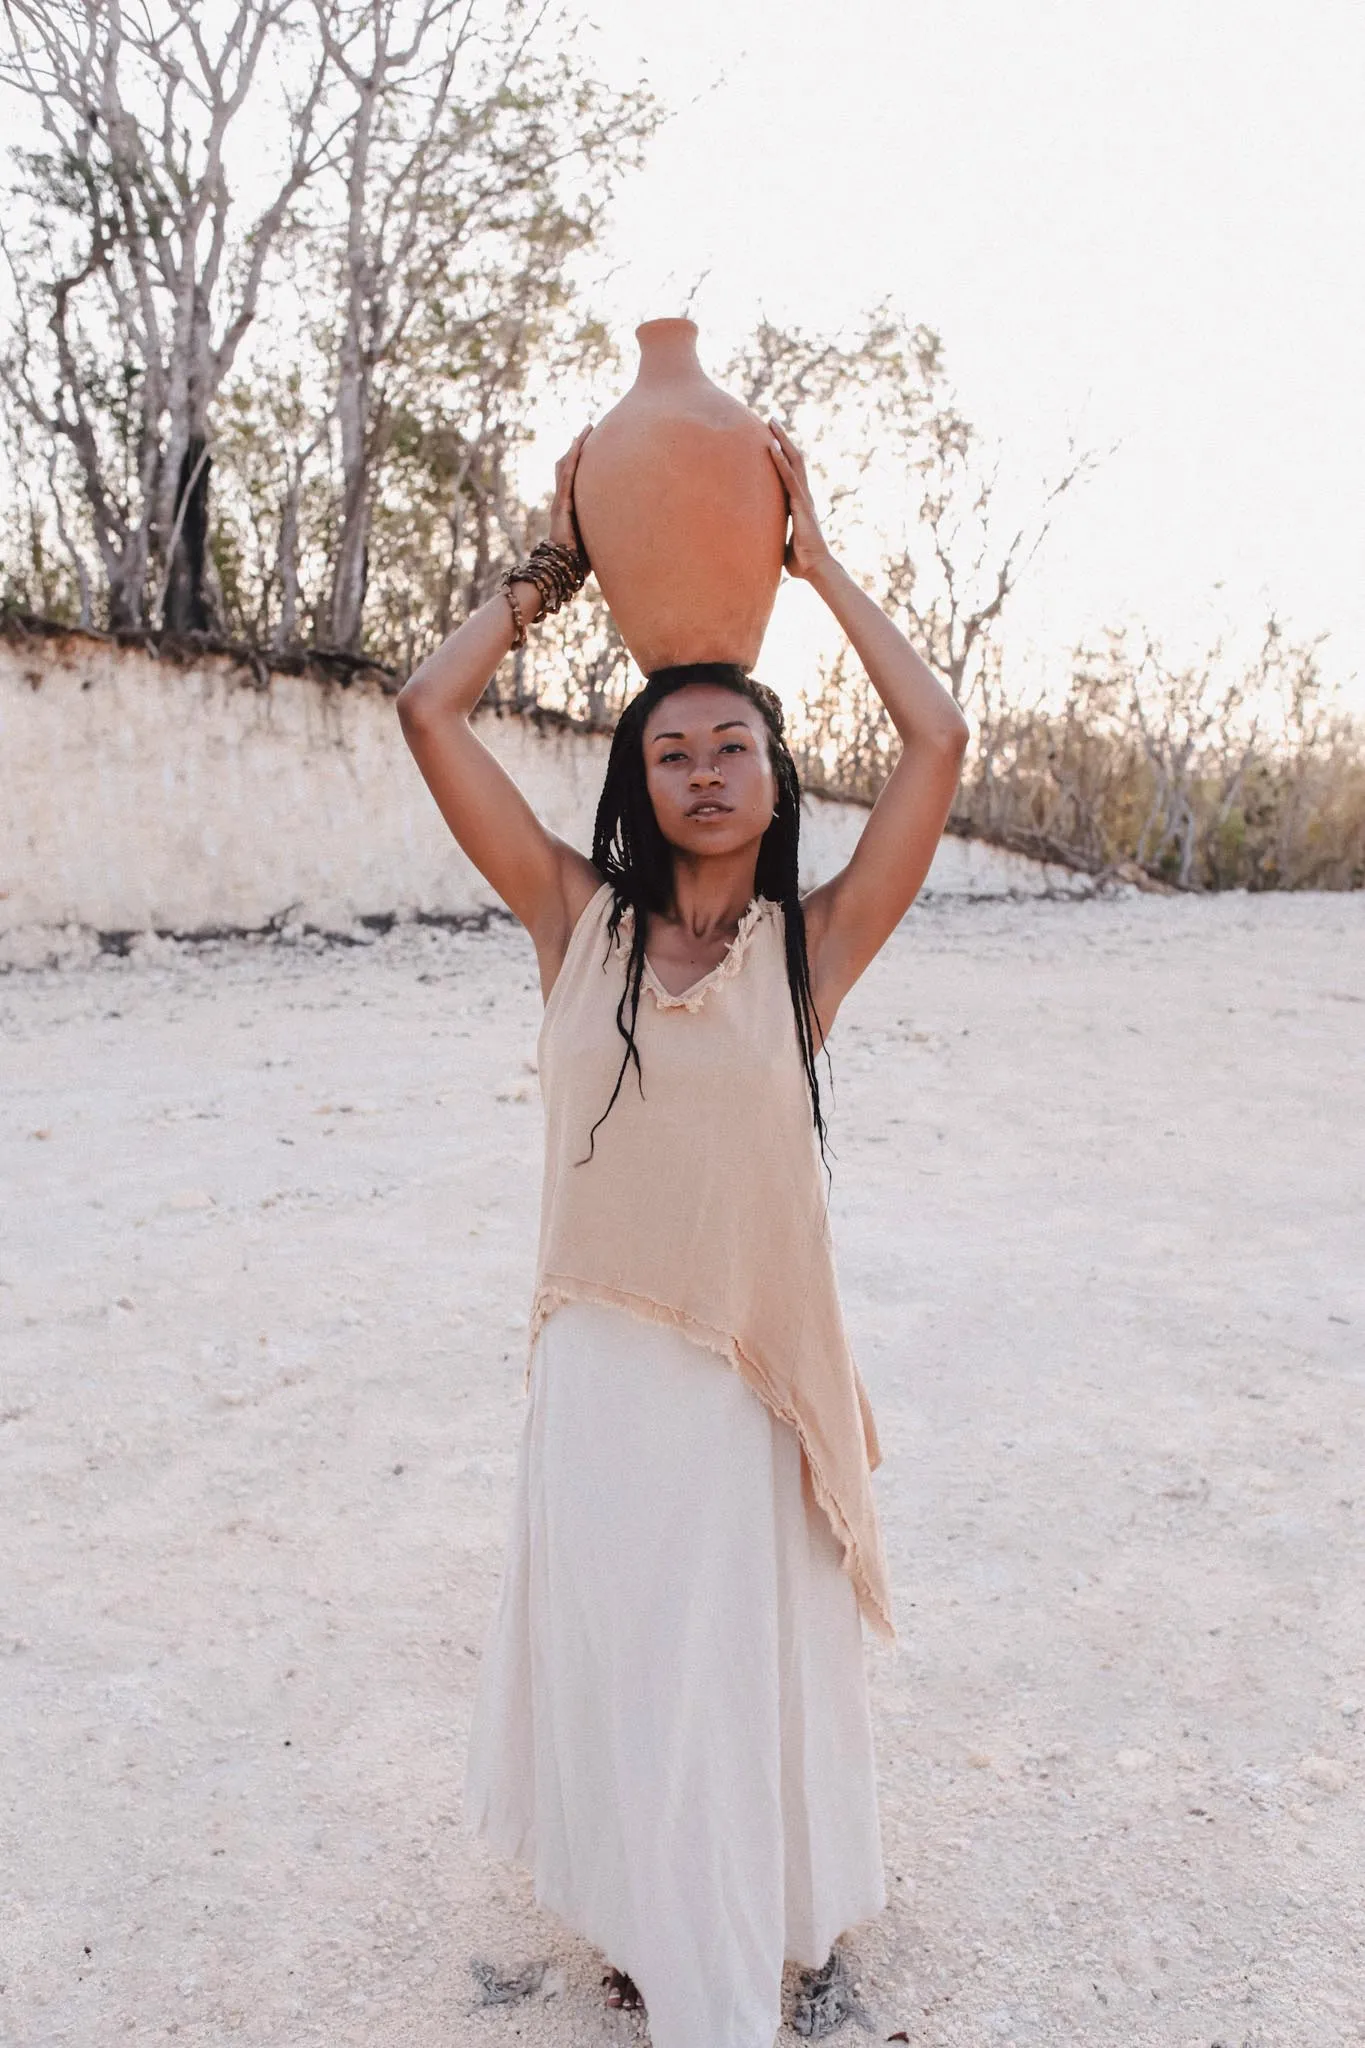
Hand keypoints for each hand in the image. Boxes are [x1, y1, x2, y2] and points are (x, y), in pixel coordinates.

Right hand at [550, 424, 592, 563]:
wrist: (564, 567)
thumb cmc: (581, 557)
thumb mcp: (595, 535)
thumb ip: (603, 524)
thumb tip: (626, 520)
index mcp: (570, 504)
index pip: (575, 474)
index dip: (581, 457)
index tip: (594, 440)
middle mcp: (564, 498)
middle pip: (568, 464)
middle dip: (579, 445)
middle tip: (591, 426)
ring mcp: (561, 499)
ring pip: (566, 465)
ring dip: (576, 446)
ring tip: (586, 429)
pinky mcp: (562, 504)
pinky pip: (566, 476)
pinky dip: (572, 459)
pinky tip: (578, 446)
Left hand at [767, 419, 832, 580]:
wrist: (816, 569)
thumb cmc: (800, 562)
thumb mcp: (781, 544)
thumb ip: (772, 536)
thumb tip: (756, 541)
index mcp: (799, 502)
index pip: (791, 471)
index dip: (782, 453)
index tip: (772, 436)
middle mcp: (803, 495)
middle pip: (794, 458)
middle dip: (783, 437)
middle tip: (771, 419)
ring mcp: (804, 498)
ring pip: (793, 461)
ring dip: (782, 440)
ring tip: (771, 421)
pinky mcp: (802, 504)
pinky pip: (790, 478)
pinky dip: (781, 462)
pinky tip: (773, 447)